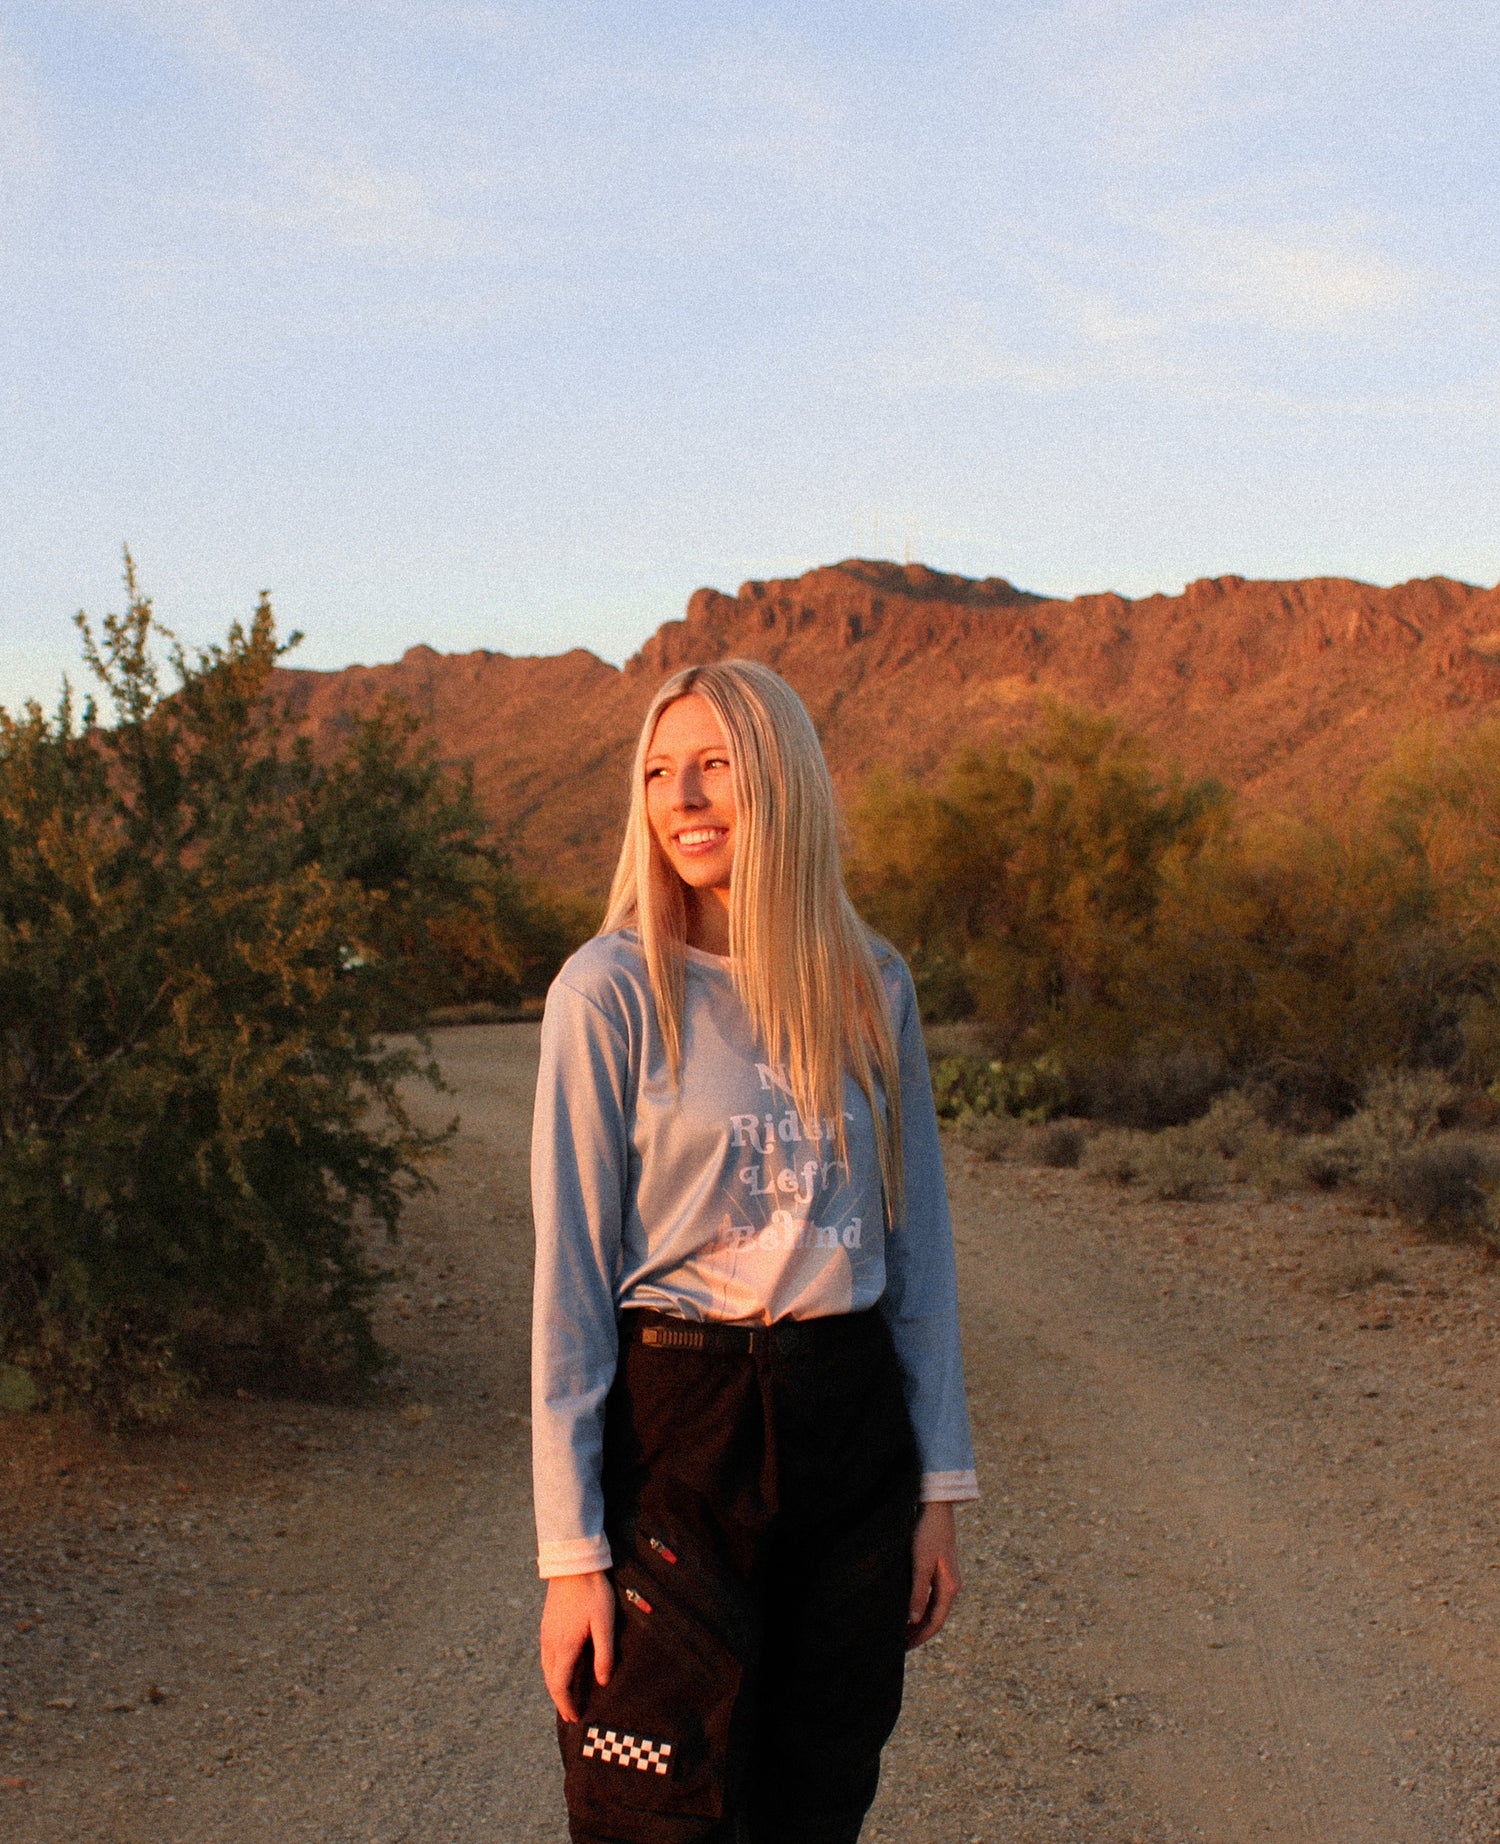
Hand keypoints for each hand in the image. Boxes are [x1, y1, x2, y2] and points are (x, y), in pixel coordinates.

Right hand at [540, 1570, 615, 1721]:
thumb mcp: (605, 1623)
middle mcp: (550, 1643)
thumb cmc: (593, 1593)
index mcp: (564, 1646)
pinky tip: (562, 1668)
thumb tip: (602, 1682)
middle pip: (550, 1680)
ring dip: (555, 1685)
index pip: (560, 1686)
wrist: (573, 1564)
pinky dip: (553, 1670)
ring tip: (567, 1695)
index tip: (575, 1718)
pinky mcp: (546, 1624)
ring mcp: (546, 1633)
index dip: (567, 1705)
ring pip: (547, 1668)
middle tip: (571, 1714)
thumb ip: (604, 1654)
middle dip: (560, 1700)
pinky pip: (546, 1655)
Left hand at [906, 1500, 960, 1648]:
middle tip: (900, 1644)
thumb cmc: (928, 1535)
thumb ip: (918, 1592)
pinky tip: (910, 1610)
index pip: (935, 1622)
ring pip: (934, 1609)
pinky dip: (922, 1608)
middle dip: (919, 1633)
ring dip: (920, 1622)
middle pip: (936, 1618)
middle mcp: (952, 1587)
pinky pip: (932, 1598)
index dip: (920, 1636)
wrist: (937, 1511)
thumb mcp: (920, 1564)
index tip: (905, 1647)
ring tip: (902, 1632)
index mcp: (950, 1588)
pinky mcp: (942, 1572)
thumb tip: (914, 1619)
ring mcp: (948, 1580)